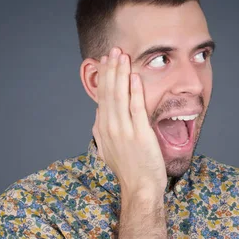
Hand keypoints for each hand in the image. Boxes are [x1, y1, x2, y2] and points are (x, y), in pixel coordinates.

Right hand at [92, 47, 166, 194]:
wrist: (139, 188)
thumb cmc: (128, 170)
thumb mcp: (108, 150)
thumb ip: (101, 132)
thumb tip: (99, 115)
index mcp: (102, 129)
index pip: (102, 97)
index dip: (104, 77)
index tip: (105, 61)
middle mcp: (110, 127)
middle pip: (109, 92)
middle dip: (111, 69)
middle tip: (114, 50)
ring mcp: (124, 130)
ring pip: (120, 96)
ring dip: (121, 74)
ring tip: (122, 56)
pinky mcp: (139, 134)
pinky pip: (136, 108)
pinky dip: (134, 91)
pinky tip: (134, 76)